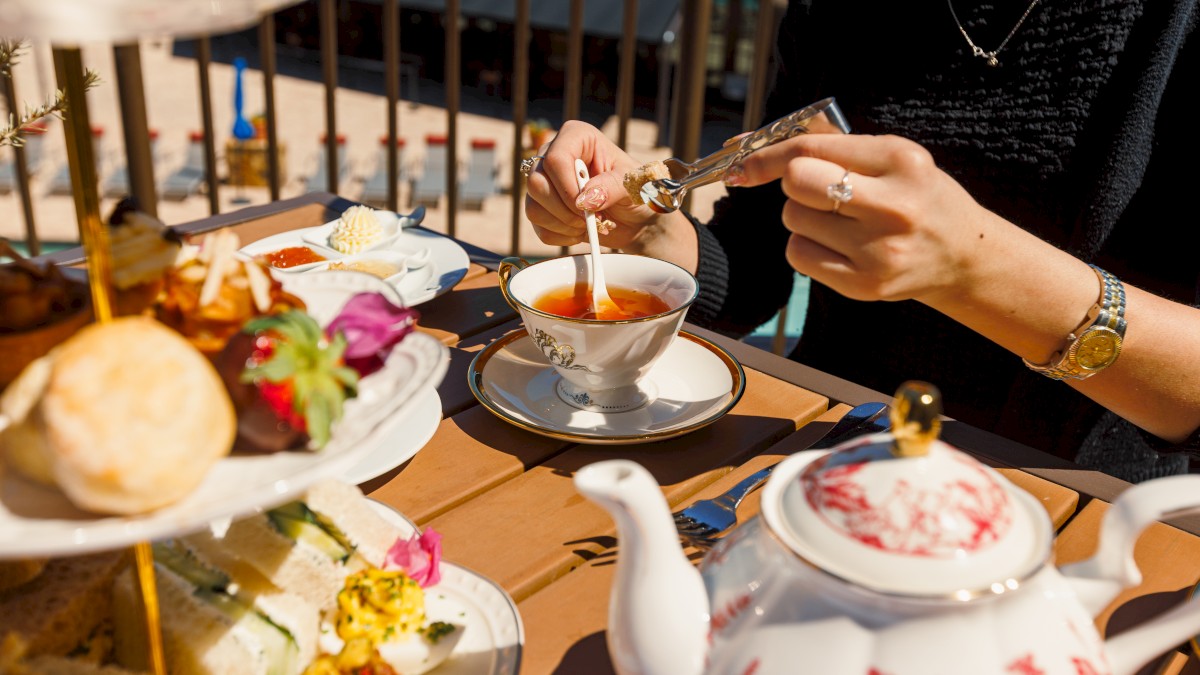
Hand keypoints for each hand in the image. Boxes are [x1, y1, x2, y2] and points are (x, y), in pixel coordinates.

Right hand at [523, 120, 689, 252]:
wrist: (636, 217)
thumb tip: (584, 200)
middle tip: (590, 218)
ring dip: (563, 224)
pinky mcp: (542, 207)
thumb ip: (612, 187)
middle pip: (535, 183)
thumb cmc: (637, 190)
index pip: (555, 159)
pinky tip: (580, 231)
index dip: (567, 187)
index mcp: (577, 138)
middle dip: (564, 209)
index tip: (587, 207)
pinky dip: (561, 236)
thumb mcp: (633, 185)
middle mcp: (554, 155)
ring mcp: (545, 182)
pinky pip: (538, 227)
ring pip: (533, 207)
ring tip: (588, 224)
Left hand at [734, 133, 1000, 304]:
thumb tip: (753, 144)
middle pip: (795, 184)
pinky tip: (838, 245)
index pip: (809, 149)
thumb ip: (833, 144)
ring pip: (793, 220)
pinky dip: (807, 246)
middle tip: (819, 190)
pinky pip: (799, 255)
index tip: (741, 159)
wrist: (963, 255)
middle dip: (795, 184)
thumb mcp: (892, 158)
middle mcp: (892, 205)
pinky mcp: (864, 284)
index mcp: (900, 160)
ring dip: (803, 217)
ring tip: (841, 220)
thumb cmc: (918, 197)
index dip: (767, 153)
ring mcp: (878, 250)